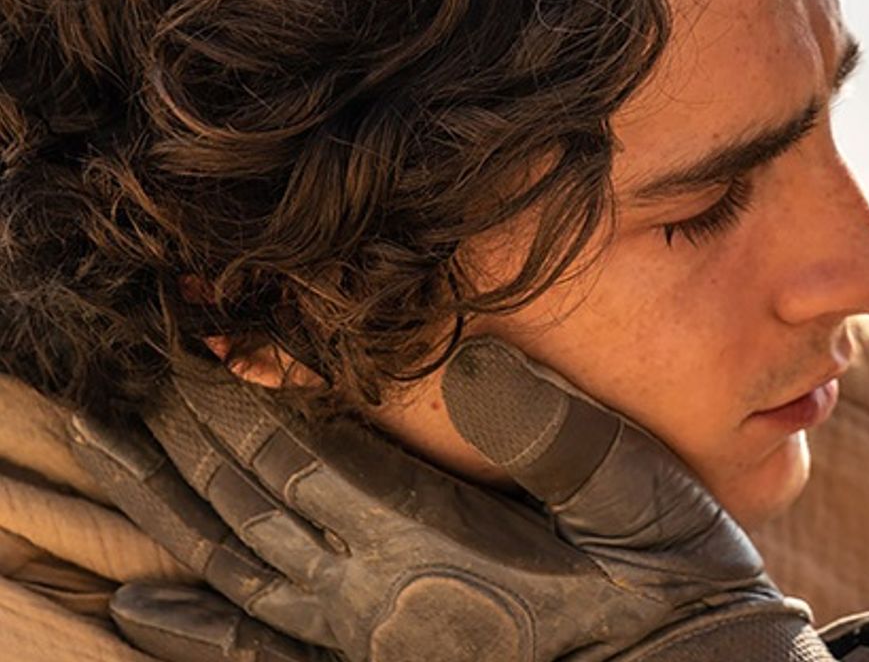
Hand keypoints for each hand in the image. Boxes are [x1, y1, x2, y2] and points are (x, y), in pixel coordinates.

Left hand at [69, 338, 829, 661]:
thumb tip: (467, 364)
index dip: (232, 398)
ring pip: (232, 568)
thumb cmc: (677, 588)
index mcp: (434, 544)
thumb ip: (557, 437)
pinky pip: (260, 653)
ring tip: (91, 451)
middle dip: (174, 436)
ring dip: (159, 507)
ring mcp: (371, 642)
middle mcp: (379, 598)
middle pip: (245, 506)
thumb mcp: (639, 498)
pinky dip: (193, 627)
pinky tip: (140, 606)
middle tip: (108, 374)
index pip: (302, 457)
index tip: (178, 338)